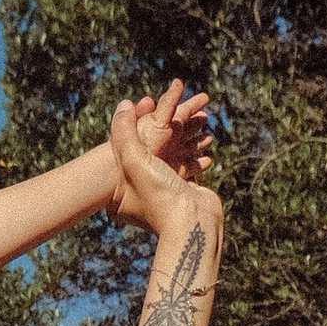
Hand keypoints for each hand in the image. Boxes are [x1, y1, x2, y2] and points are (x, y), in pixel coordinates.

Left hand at [110, 90, 224, 240]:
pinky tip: (207, 146)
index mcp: (118, 192)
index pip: (124, 148)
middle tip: (176, 105)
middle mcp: (137, 193)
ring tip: (201, 117)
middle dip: (166, 125)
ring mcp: (160, 194)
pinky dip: (196, 155)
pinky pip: (187, 167)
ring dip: (188, 136)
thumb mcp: (134, 159)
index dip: (136, 123)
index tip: (147, 102)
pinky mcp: (181, 193)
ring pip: (172, 155)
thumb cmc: (159, 195)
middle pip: (149, 149)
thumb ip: (125, 131)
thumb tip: (124, 104)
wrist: (191, 223)